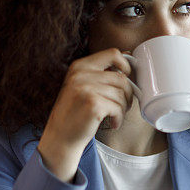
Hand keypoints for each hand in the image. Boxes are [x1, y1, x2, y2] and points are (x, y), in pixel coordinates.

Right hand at [38, 48, 133, 181]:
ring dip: (123, 108)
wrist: (61, 136)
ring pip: (122, 94)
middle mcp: (81, 74)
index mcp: (80, 66)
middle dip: (127, 94)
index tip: (127, 78)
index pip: (113, 54)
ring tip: (115, 115)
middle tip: (122, 105)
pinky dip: (119, 118)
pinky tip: (113, 122)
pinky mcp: (93, 104)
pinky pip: (119, 108)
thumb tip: (127, 55)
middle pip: (122, 78)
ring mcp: (86, 89)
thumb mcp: (83, 85)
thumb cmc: (76, 112)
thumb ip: (101, 72)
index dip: (126, 65)